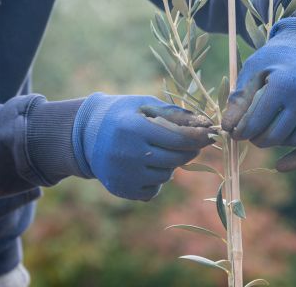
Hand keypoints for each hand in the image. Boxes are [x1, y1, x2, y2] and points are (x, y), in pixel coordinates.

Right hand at [73, 93, 213, 200]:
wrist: (85, 135)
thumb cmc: (121, 114)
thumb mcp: (144, 105)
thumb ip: (174, 113)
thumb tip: (205, 123)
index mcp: (134, 128)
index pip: (178, 138)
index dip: (198, 137)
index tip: (210, 134)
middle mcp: (128, 154)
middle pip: (176, 158)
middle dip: (189, 150)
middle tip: (191, 143)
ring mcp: (124, 175)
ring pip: (165, 176)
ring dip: (169, 164)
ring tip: (157, 151)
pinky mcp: (121, 190)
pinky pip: (152, 190)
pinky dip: (155, 180)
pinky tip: (145, 166)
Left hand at [222, 17, 295, 171]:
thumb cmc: (281, 57)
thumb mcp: (256, 67)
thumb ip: (240, 97)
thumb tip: (226, 127)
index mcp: (285, 84)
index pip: (255, 123)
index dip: (240, 132)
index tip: (233, 132)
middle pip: (273, 137)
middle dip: (256, 139)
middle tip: (250, 133)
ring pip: (292, 142)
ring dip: (276, 142)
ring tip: (268, 131)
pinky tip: (280, 166)